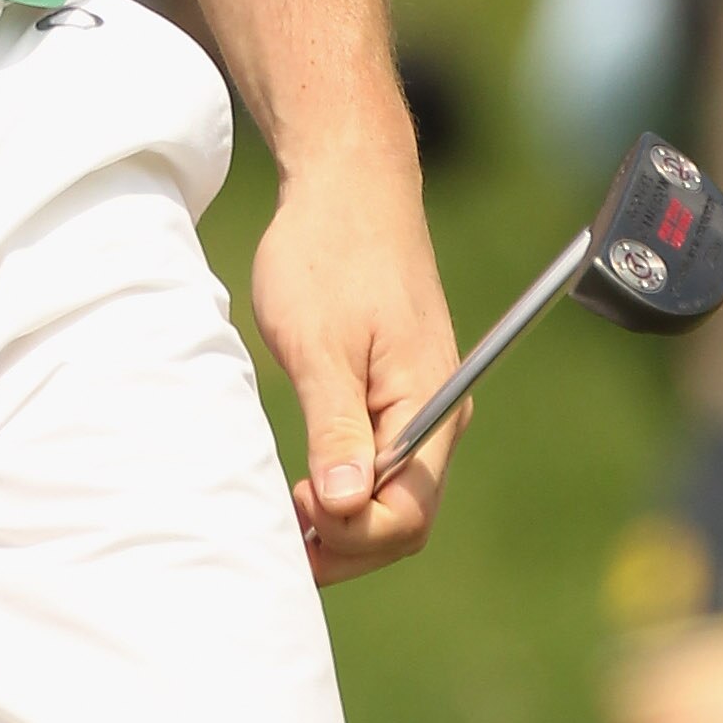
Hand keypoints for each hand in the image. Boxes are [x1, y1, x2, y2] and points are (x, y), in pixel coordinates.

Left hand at [250, 146, 460, 583]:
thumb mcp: (319, 346)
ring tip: (289, 512)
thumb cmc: (329, 254)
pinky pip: (383, 462)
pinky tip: (308, 483)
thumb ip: (336, 429)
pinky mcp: (398, 390)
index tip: (298, 509)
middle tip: (284, 526)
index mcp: (431, 405)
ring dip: (345, 518)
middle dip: (348, 539)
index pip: (408, 513)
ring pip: (393, 494)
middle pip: (406, 516)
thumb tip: (344, 509)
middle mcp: (439, 413)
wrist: (348, 183)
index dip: (353, 534)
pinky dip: (347, 485)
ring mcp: (421, 403)